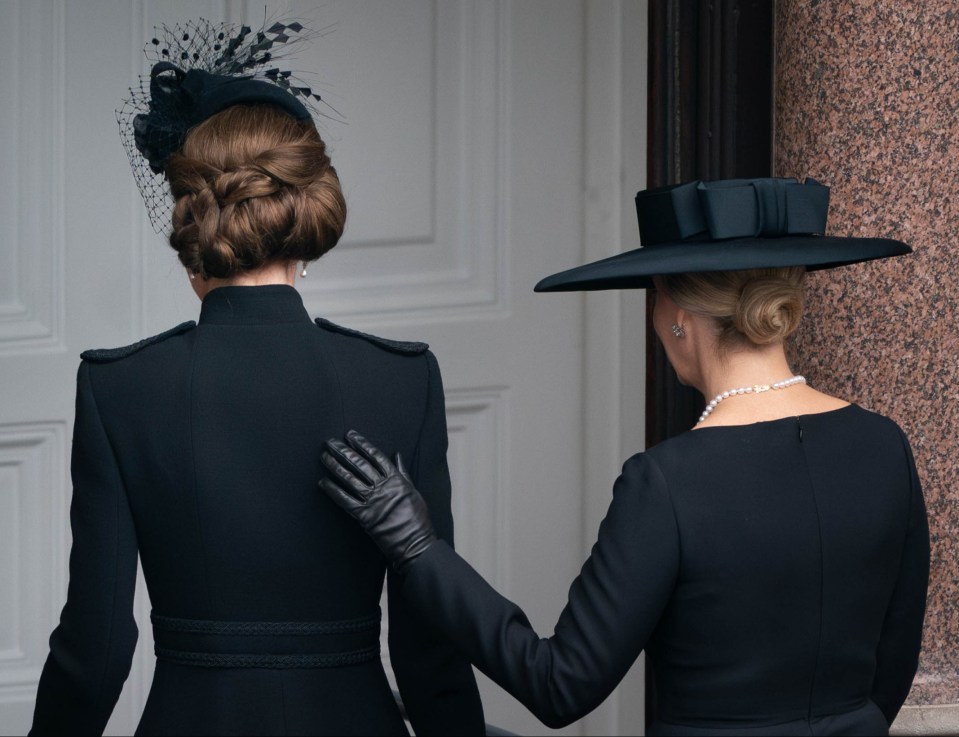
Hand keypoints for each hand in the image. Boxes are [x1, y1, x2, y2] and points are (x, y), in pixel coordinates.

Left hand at [320, 430, 437, 573]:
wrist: (415, 542)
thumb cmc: (418, 517)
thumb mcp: (413, 490)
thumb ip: (403, 472)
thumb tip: (397, 454)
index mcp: (396, 478)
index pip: (376, 456)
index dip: (362, 444)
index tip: (350, 435)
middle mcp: (383, 486)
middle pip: (359, 464)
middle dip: (344, 451)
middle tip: (330, 442)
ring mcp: (372, 500)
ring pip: (350, 479)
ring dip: (335, 466)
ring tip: (324, 456)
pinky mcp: (364, 516)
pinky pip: (345, 500)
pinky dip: (333, 490)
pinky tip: (323, 482)